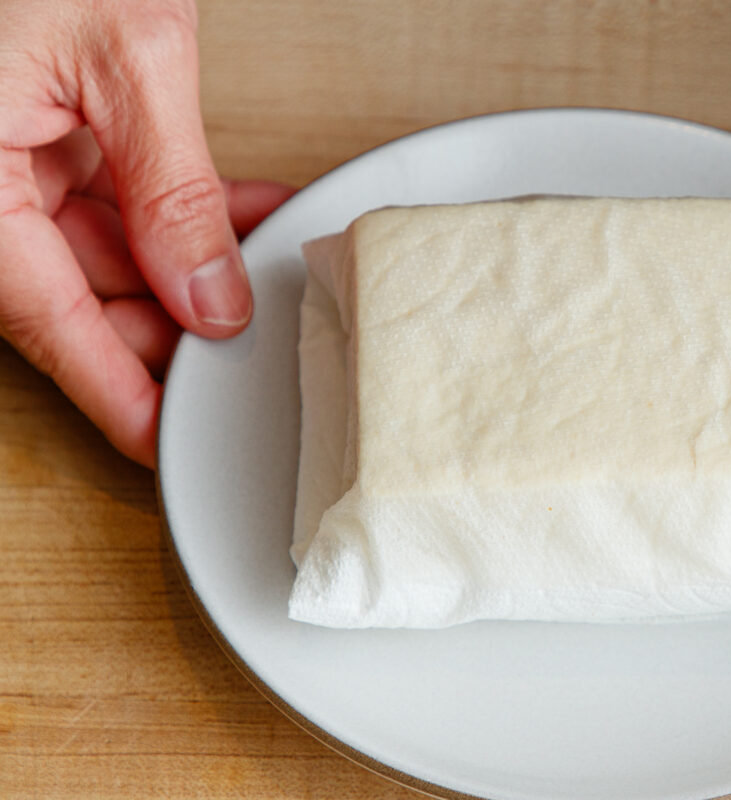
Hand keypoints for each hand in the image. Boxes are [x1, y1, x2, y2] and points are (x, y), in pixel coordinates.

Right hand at [0, 0, 292, 466]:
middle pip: (79, 298)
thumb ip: (169, 187)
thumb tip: (208, 296)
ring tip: (270, 257)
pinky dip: (180, 208)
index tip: (171, 444)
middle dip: (178, 321)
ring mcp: (2, 162)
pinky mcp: (32, 137)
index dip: (119, 393)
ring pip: (104, 255)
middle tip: (256, 339)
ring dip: (195, 260)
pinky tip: (244, 213)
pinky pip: (109, 200)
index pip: (47, 322)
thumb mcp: (123, 53)